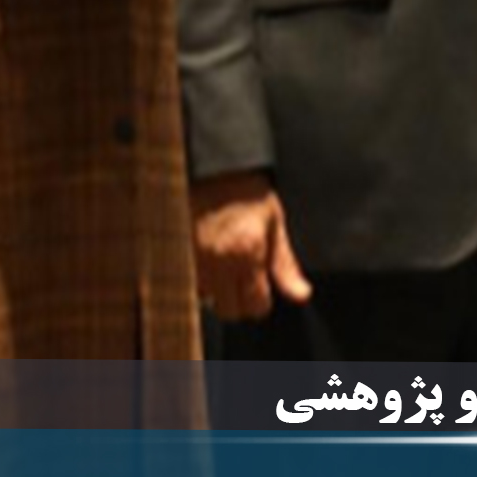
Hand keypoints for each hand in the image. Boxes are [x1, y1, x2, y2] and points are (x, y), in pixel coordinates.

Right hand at [190, 170, 311, 321]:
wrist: (210, 166)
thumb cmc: (244, 189)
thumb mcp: (274, 222)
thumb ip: (286, 264)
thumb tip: (300, 295)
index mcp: (246, 255)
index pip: (256, 307)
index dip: (262, 301)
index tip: (261, 288)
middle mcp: (217, 263)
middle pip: (229, 311)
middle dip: (239, 301)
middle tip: (243, 279)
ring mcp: (193, 260)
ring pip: (206, 299)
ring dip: (215, 290)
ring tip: (223, 265)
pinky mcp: (176, 255)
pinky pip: (188, 282)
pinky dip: (197, 279)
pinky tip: (206, 259)